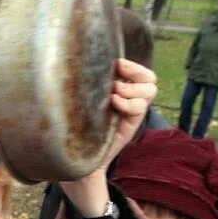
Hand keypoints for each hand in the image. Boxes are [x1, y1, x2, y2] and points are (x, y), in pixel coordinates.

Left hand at [57, 57, 157, 217]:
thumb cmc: (71, 127)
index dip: (133, 65)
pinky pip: (140, 107)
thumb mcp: (77, 101)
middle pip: (149, 79)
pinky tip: (113, 105)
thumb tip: (68, 59)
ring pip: (149, 91)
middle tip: (114, 83)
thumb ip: (84, 84)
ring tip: (112, 96)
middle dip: (135, 75)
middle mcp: (129, 99)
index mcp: (119, 89)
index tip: (116, 64)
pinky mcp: (129, 125)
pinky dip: (129, 103)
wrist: (76, 158)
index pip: (140, 72)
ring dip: (131, 89)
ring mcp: (130, 113)